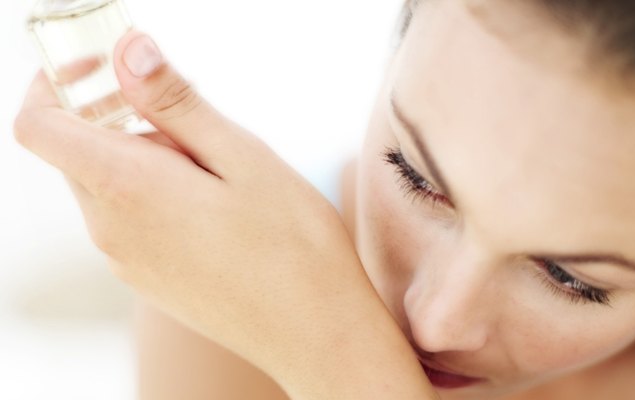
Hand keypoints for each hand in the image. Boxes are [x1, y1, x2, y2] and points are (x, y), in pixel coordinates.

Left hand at [14, 31, 436, 398]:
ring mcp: (126, 261)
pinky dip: (156, 195)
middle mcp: (111, 229)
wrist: (315, 333)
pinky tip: (218, 211)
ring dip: (147, 160)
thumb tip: (128, 52)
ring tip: (220, 177)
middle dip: (124, 122)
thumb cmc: (293, 245)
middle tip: (199, 129)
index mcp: (127, 188)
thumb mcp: (243, 156)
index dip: (56, 85)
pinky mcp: (147, 280)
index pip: (38, 125)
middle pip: (79, 151)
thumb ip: (177, 104)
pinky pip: (128, 219)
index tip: (109, 71)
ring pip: (108, 185)